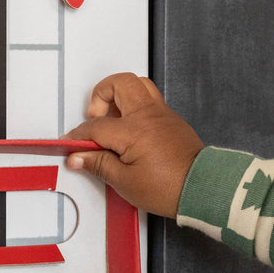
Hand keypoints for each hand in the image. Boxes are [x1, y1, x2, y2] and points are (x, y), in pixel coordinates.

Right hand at [63, 73, 203, 218]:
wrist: (202, 188)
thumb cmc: (169, 187)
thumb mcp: (125, 182)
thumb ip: (98, 164)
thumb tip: (78, 157)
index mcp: (133, 130)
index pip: (96, 127)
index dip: (78, 137)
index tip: (71, 146)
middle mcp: (147, 115)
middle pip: (118, 84)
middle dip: (100, 95)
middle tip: (95, 118)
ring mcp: (161, 114)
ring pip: (138, 85)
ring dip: (120, 95)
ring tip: (112, 118)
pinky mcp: (171, 120)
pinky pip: (150, 100)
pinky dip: (135, 107)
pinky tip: (131, 130)